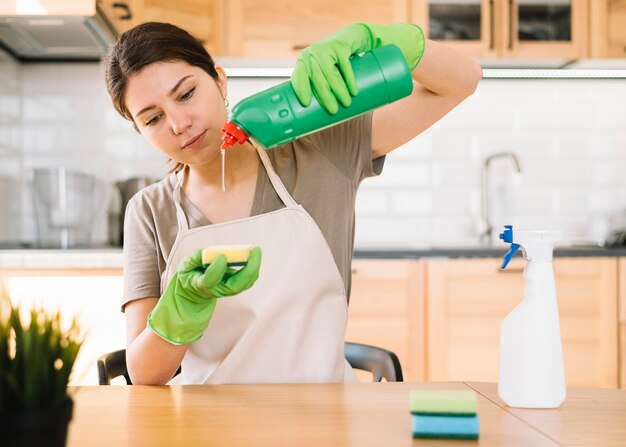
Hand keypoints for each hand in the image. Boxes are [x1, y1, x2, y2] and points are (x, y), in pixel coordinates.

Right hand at [148, 247, 261, 344]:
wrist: (194, 290)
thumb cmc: (190, 275)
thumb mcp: (185, 267)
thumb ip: (194, 259)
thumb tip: (205, 253)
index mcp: (201, 285)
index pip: (210, 280)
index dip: (216, 270)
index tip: (222, 256)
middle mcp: (217, 290)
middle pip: (235, 285)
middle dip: (248, 269)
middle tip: (254, 251)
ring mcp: (227, 289)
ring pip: (244, 283)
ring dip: (253, 268)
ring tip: (256, 251)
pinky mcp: (234, 286)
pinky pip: (247, 280)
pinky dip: (252, 268)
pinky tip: (254, 255)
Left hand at [290, 22, 424, 113]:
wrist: (353, 39)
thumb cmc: (338, 65)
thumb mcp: (327, 75)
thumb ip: (322, 91)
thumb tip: (318, 122)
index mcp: (304, 62)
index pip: (298, 77)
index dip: (301, 89)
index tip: (306, 104)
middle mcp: (312, 54)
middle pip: (316, 78)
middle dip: (324, 96)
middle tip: (334, 111)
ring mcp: (326, 48)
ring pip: (329, 72)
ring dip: (338, 90)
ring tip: (347, 104)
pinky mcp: (341, 45)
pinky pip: (344, 63)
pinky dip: (349, 78)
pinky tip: (353, 89)